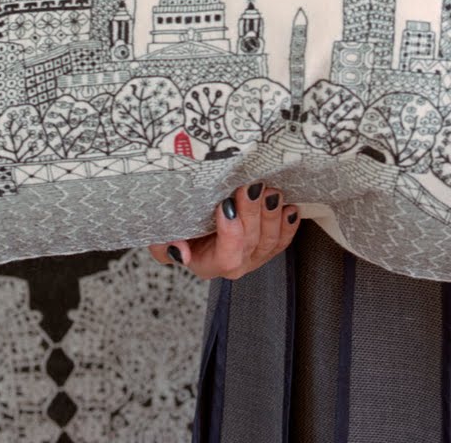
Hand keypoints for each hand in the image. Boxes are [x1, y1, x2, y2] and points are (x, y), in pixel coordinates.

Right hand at [148, 181, 300, 280]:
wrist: (193, 224)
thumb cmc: (178, 226)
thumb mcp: (161, 235)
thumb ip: (165, 245)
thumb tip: (180, 252)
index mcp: (208, 264)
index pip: (226, 256)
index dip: (230, 233)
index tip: (225, 204)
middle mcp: (234, 264)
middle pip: (251, 243)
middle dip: (253, 212)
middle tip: (251, 185)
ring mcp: (254, 256)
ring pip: (270, 241)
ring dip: (272, 215)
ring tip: (269, 191)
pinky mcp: (267, 245)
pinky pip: (283, 240)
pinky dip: (288, 223)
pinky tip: (289, 207)